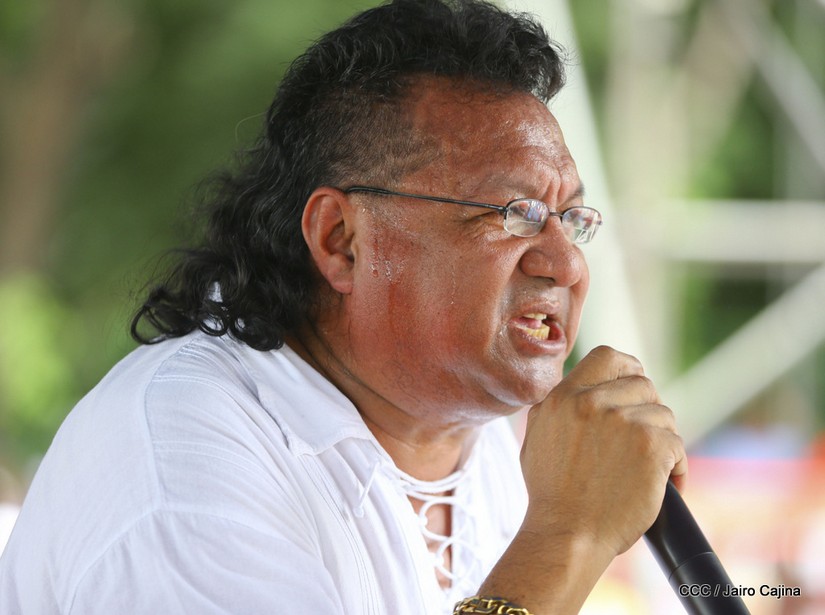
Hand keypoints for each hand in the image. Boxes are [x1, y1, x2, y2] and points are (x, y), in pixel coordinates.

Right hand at [520, 345, 686, 556]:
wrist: (566, 536)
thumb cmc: (551, 496)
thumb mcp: (537, 438)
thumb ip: (559, 408)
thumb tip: (580, 390)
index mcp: (564, 397)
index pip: (607, 357)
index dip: (628, 367)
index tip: (635, 383)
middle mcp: (592, 402)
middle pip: (643, 385)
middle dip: (648, 411)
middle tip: (644, 440)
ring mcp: (623, 422)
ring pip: (663, 415)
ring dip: (663, 441)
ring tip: (651, 469)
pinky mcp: (651, 445)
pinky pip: (678, 445)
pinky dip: (677, 468)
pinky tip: (665, 485)